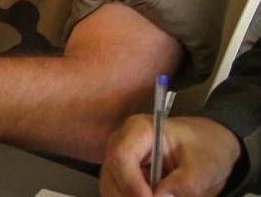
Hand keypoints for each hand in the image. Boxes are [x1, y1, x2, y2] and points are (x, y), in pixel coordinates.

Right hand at [100, 114, 241, 196]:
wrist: (208, 147)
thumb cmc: (206, 147)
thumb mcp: (205, 165)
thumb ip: (186, 183)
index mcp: (139, 130)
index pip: (122, 156)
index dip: (132, 184)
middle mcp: (121, 143)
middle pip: (111, 176)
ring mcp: (119, 160)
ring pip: (111, 189)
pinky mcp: (123, 175)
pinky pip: (119, 194)